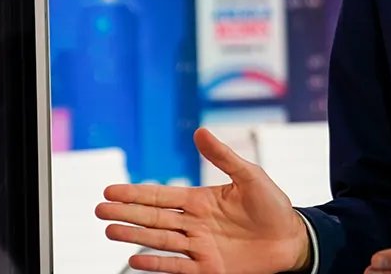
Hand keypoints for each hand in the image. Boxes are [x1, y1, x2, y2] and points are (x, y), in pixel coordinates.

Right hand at [96, 128, 310, 272]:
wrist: (292, 239)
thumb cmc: (273, 205)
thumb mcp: (250, 176)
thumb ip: (223, 157)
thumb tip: (200, 131)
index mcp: (200, 200)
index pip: (161, 195)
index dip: (136, 193)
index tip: (110, 190)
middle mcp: (194, 223)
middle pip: (153, 218)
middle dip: (126, 213)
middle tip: (99, 209)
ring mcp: (199, 247)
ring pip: (159, 240)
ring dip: (134, 236)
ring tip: (109, 230)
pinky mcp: (208, 269)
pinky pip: (177, 267)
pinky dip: (156, 264)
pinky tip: (135, 259)